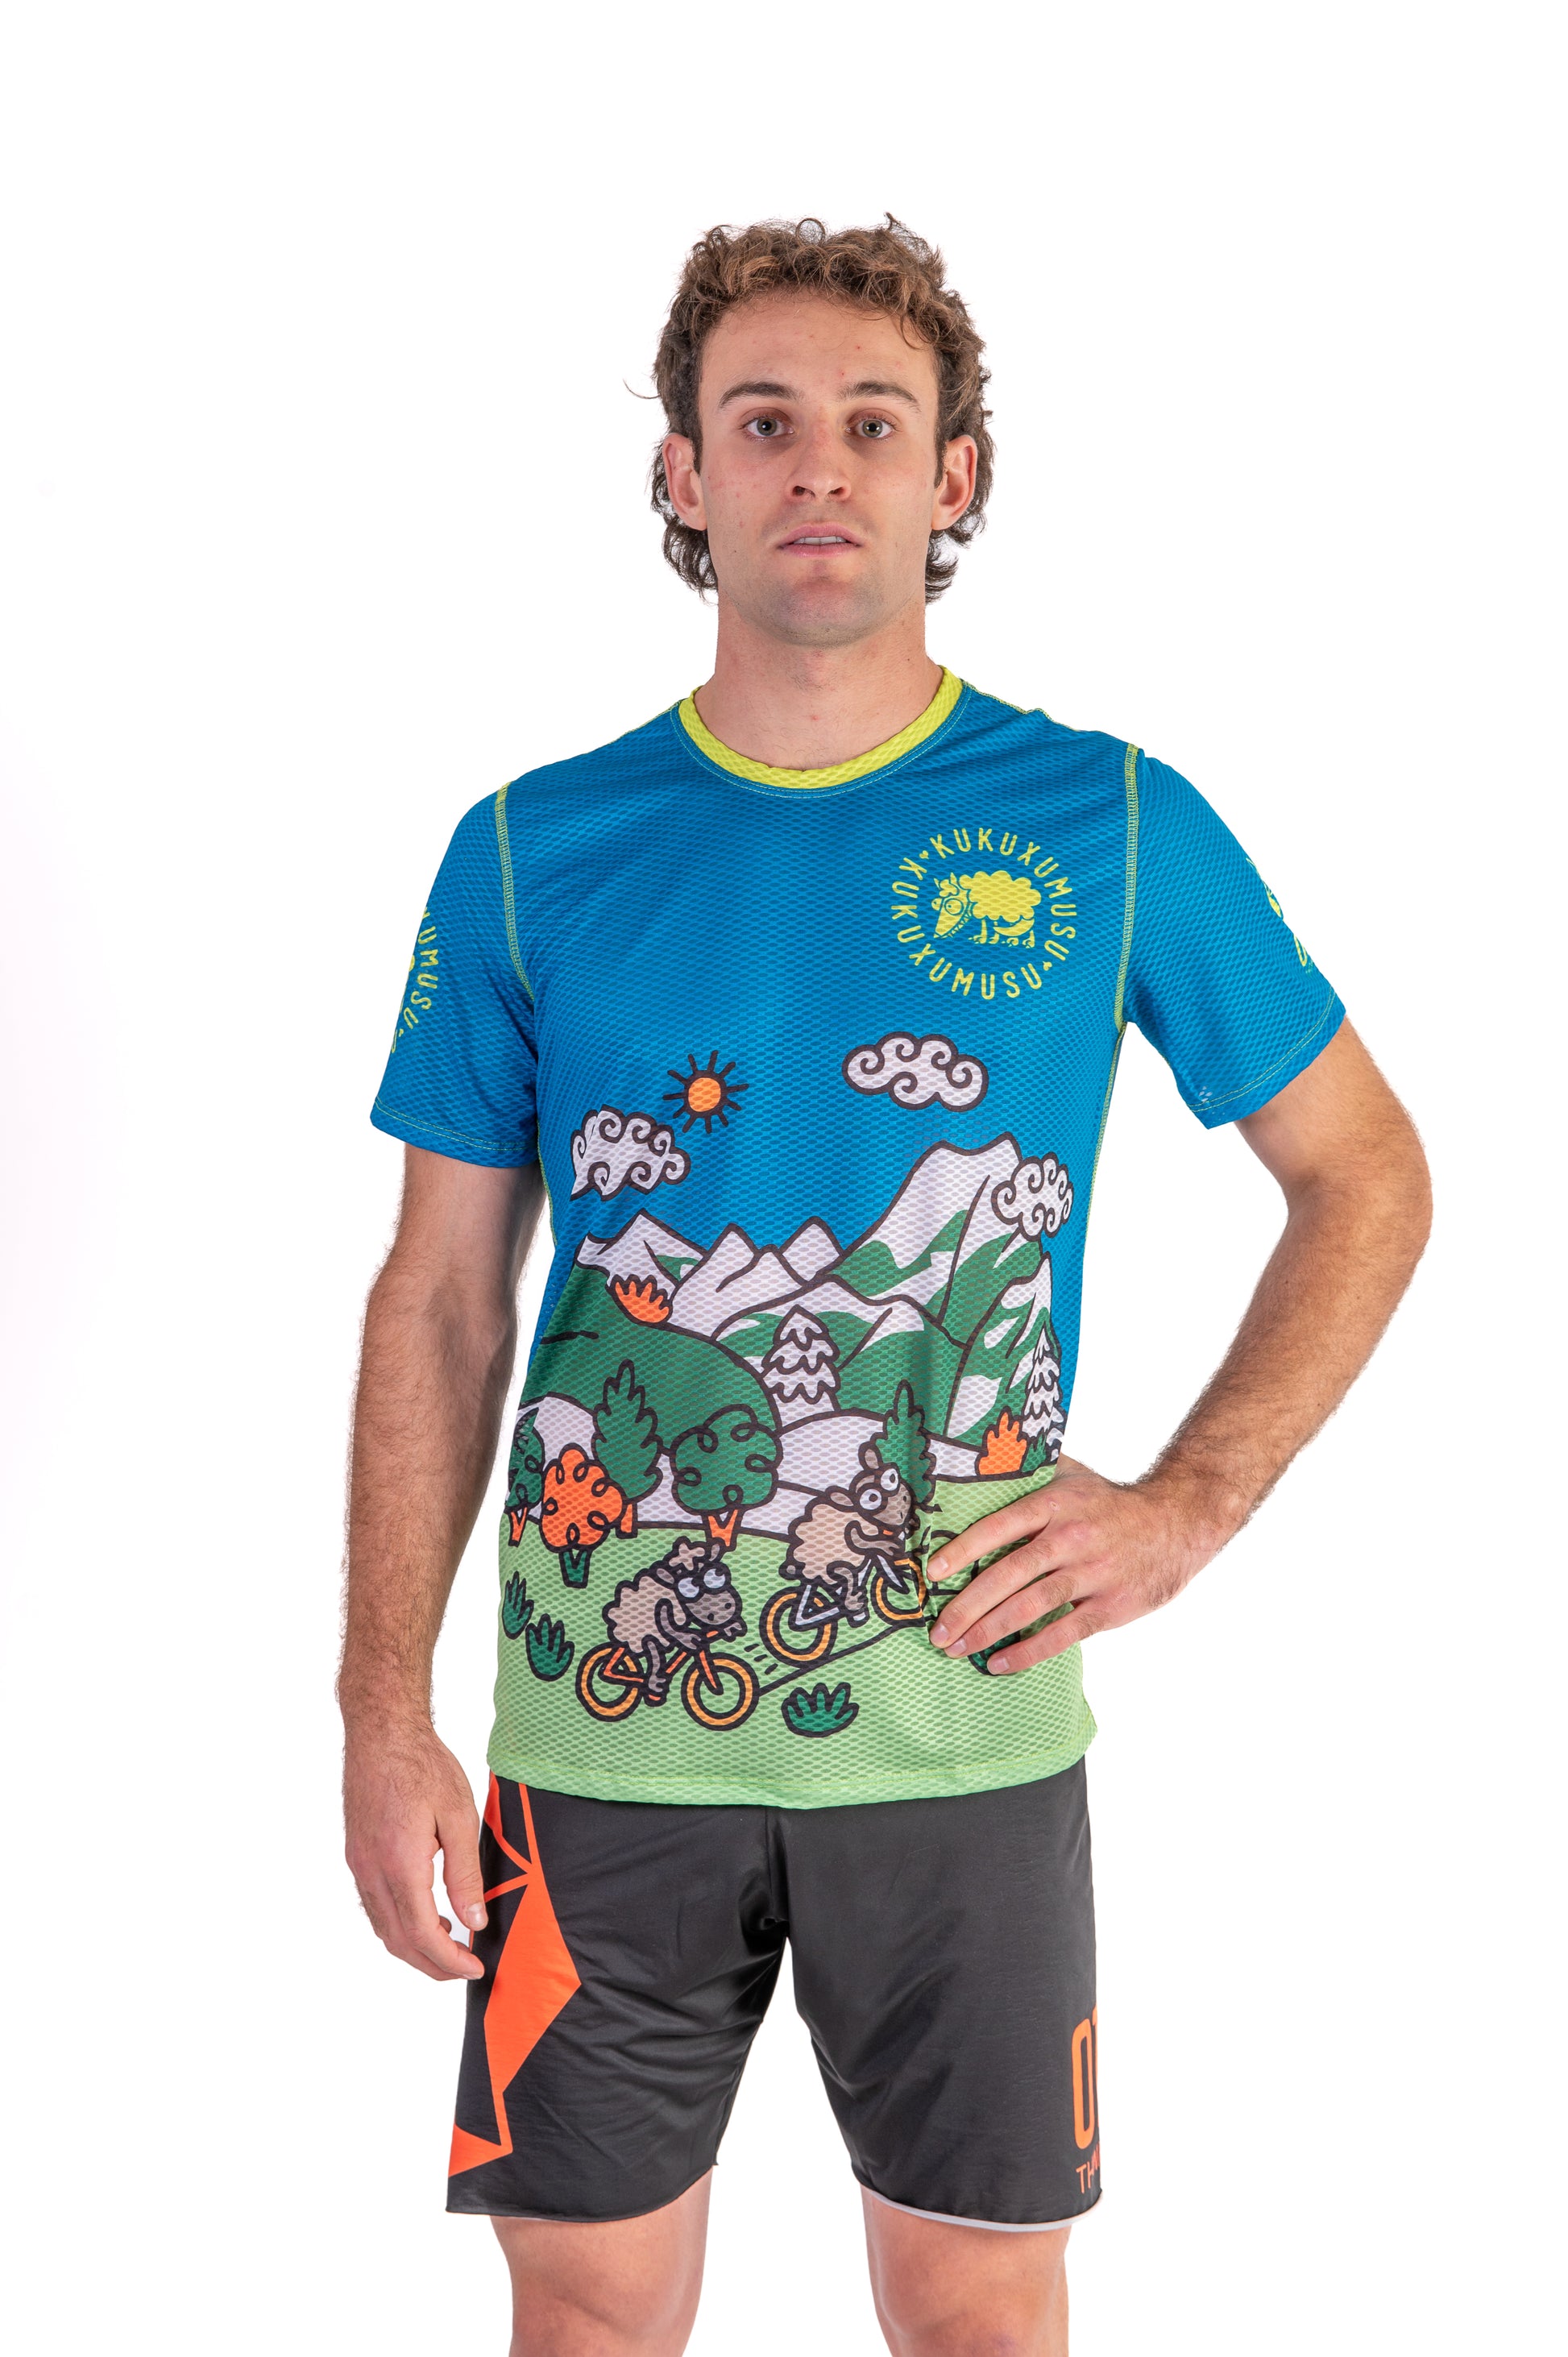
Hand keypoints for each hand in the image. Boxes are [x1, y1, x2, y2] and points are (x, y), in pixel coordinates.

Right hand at [343, 1719, 486, 1980]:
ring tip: (449, 1947)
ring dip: (413, 1948)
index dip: (449, 1960)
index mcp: (399, 1863)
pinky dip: (398, 1925)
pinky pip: (374, 1906)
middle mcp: (372, 1871)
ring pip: (382, 1927)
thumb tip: (473, 1922)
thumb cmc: (422, 1765)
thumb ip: (465, 1874)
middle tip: (465, 1968)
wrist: (381, 1732)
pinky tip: (424, 1915)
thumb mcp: (458, 1816)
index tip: (475, 1968)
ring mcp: (359, 1865)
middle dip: (432, 1964)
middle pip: (398, 1940)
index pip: (422, 1933)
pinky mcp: (357, 1855)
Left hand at [926, 1458, 1235, 1674]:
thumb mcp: (1072, 1474)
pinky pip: (1062, 1634)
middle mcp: (1070, 1538)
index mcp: (1055, 1504)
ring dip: (987, 1631)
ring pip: (1030, 1607)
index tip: (932, 1571)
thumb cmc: (1110, 1502)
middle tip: (936, 1630)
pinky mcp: (1108, 1607)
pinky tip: (997, 1663)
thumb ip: (1029, 1470)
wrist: (1176, 1522)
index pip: (999, 1526)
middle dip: (966, 1606)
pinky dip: (1027, 1651)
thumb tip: (977, 1459)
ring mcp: (1091, 1575)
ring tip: (955, 1649)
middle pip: (1008, 1575)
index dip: (963, 1549)